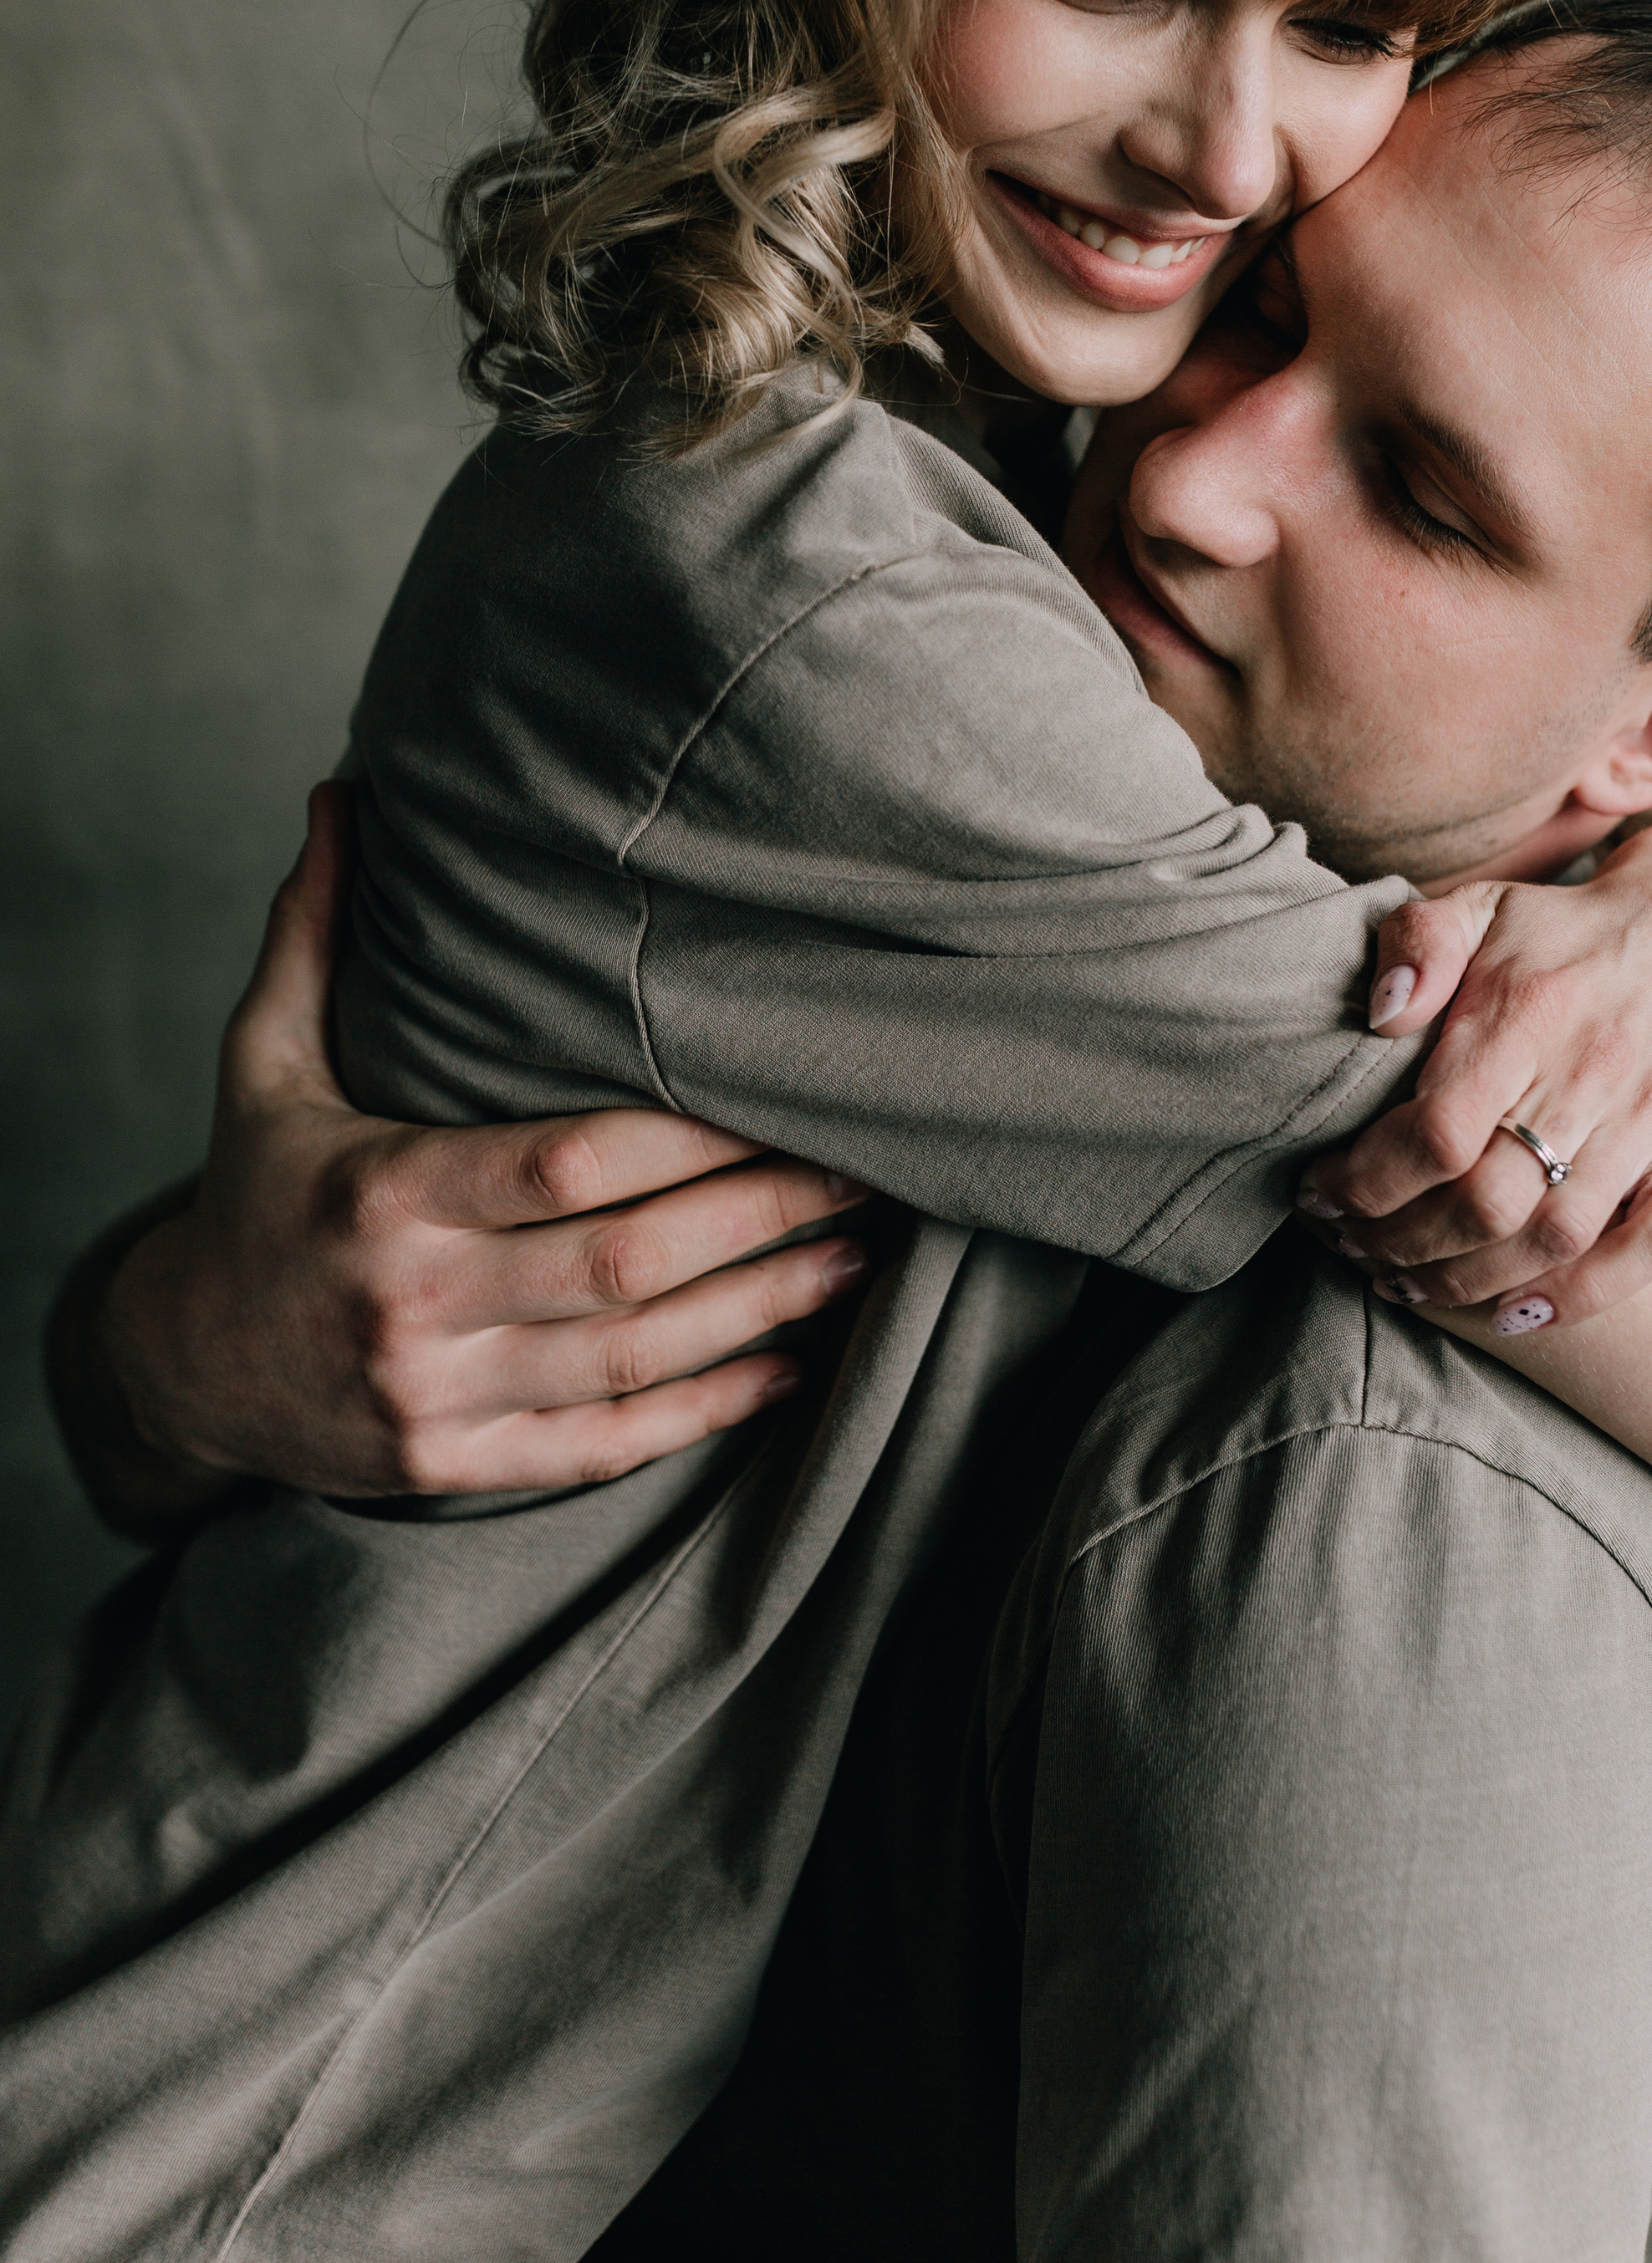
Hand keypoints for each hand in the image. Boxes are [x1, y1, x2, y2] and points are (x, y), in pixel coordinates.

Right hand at [74, 787, 874, 1529]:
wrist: (177, 1365)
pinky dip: (706, 1410)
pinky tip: (787, 1365)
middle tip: (862, 1168)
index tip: (778, 1098)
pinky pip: (606, 1444)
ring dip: (762, 1309)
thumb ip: (313, 933)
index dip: (688, 1140)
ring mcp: (437, 1400)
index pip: (566, 1164)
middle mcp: (413, 1306)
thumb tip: (345, 794)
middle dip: (760, 1216)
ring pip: (635, 1359)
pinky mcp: (457, 1468)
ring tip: (857, 1255)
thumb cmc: (255, 1189)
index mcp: (379, 1193)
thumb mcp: (261, 1061)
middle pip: (624, 1264)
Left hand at [1299, 823, 1651, 1330]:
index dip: (1367, 1180)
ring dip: (1469, 1279)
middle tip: (1353, 1245)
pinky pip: (1650, 1249)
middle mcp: (1598, 1072)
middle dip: (1401, 1240)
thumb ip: (1417, 944)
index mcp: (1530, 1012)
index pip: (1436, 1131)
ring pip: (1555, 1237)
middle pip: (1488, 1200)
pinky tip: (1514, 1311)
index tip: (1321, 1191)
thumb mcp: (1481, 904)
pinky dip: (1582, 1295)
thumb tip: (1379, 1017)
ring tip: (1407, 1282)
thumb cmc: (1565, 928)